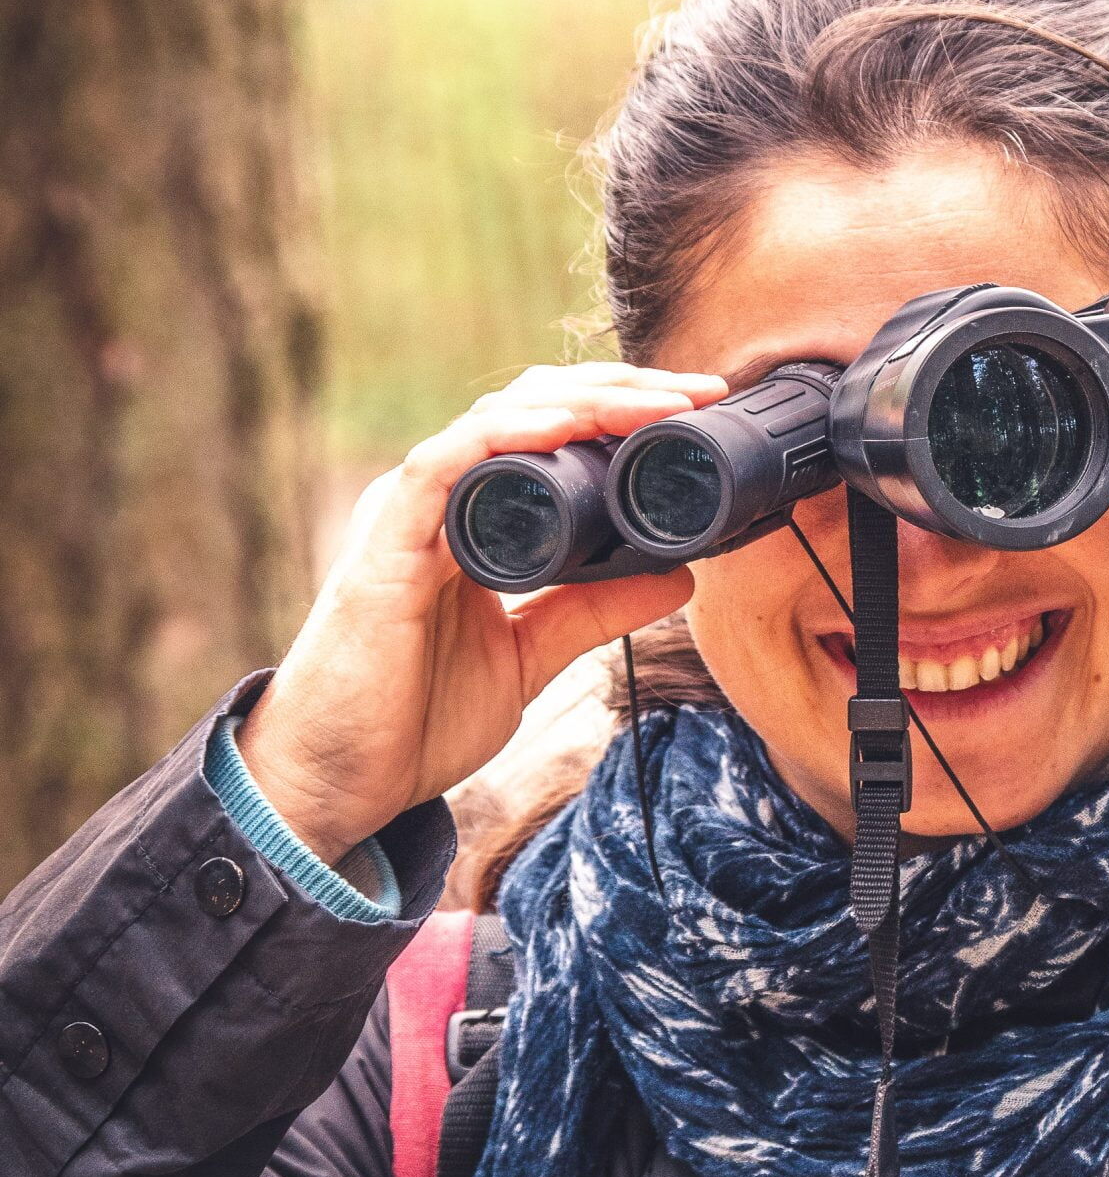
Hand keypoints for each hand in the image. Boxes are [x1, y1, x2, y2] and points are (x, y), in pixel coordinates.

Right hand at [236, 364, 726, 863]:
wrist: (338, 787)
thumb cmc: (416, 719)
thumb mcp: (532, 655)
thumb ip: (593, 609)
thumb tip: (678, 576)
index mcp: (474, 515)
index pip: (551, 428)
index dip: (624, 408)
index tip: (700, 412)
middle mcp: (440, 499)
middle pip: (534, 406)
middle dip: (622, 389)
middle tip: (702, 393)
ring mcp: (407, 515)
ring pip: (497, 420)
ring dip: (585, 402)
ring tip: (659, 405)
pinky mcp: (383, 545)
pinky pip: (442, 464)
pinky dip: (505, 438)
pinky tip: (564, 427)